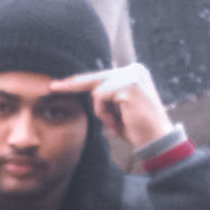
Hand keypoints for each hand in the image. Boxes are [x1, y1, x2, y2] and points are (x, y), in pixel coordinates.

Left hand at [49, 62, 172, 147]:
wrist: (157, 141)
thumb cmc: (137, 129)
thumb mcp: (118, 109)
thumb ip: (106, 98)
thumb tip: (86, 92)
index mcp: (133, 72)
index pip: (100, 76)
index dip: (80, 82)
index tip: (60, 84)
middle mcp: (133, 69)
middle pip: (94, 77)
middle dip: (73, 84)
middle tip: (52, 86)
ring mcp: (132, 75)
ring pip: (96, 91)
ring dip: (102, 112)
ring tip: (117, 123)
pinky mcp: (128, 85)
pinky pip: (101, 98)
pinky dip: (105, 114)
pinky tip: (119, 122)